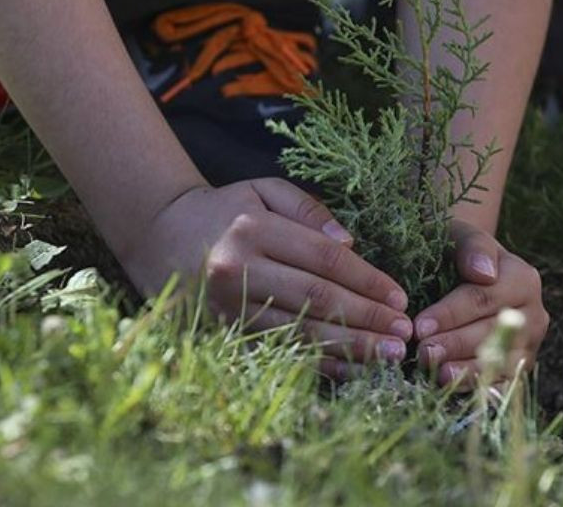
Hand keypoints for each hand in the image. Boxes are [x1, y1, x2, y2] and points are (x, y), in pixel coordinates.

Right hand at [121, 178, 412, 375]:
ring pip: (299, 333)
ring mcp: (227, 307)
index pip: (323, 259)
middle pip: (316, 300)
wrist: (158, 235)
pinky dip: (317, 364)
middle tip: (404, 333)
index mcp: (253, 230)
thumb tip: (351, 243)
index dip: (366, 279)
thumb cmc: (224, 210)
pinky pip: (278, 352)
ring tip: (388, 356)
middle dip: (367, 318)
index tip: (400, 296)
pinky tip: (350, 370)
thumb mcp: (263, 191)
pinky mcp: (223, 333)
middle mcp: (237, 270)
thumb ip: (308, 209)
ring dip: (349, 348)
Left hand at [413, 219, 548, 388]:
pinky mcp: (520, 369)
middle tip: (422, 353)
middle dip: (454, 344)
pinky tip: (453, 390)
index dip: (450, 314)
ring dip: (466, 371)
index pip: (483, 299)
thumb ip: (472, 247)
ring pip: (501, 362)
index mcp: (523, 278)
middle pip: (492, 333)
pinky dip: (479, 388)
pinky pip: (503, 383)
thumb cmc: (458, 252)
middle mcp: (533, 314)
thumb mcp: (460, 235)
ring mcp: (530, 345)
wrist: (467, 272)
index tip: (419, 326)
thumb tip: (483, 273)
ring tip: (435, 374)